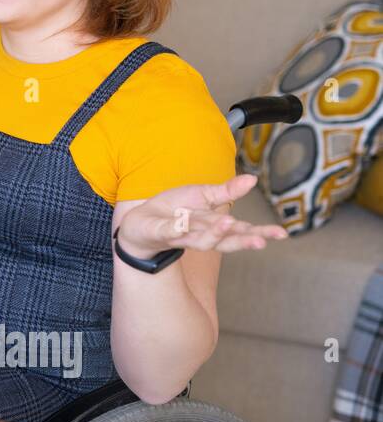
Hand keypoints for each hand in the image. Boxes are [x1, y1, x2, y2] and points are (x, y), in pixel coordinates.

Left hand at [117, 173, 288, 258]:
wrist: (139, 223)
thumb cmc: (174, 210)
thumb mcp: (201, 195)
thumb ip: (226, 191)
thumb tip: (253, 179)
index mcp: (214, 226)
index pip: (241, 231)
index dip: (261, 233)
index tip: (281, 234)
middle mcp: (201, 235)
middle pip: (226, 241)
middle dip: (244, 241)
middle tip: (262, 241)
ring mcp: (181, 236)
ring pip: (201, 240)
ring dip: (215, 233)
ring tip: (228, 223)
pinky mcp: (160, 233)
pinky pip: (169, 232)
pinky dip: (176, 229)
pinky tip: (182, 225)